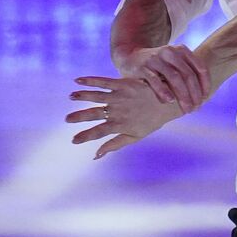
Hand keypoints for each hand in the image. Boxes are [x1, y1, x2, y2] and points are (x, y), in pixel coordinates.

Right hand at [67, 76, 182, 157]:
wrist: (169, 101)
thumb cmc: (152, 120)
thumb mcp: (135, 136)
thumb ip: (114, 144)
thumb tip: (96, 156)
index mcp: (120, 124)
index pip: (98, 132)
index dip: (85, 136)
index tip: (73, 140)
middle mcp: (118, 111)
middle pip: (94, 114)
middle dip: (79, 117)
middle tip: (67, 119)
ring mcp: (120, 97)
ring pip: (96, 97)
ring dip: (82, 97)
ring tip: (70, 97)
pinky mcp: (123, 84)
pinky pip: (104, 82)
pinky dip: (90, 81)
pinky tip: (78, 80)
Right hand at [114, 44, 210, 112]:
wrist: (131, 57)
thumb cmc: (158, 66)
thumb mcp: (173, 64)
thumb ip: (187, 74)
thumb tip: (203, 97)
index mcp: (181, 50)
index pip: (200, 67)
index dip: (205, 84)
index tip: (205, 98)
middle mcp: (170, 52)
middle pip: (188, 74)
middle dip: (194, 93)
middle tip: (195, 108)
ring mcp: (156, 58)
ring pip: (174, 77)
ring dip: (183, 95)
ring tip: (186, 109)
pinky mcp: (143, 66)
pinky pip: (155, 80)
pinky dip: (163, 91)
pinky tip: (169, 101)